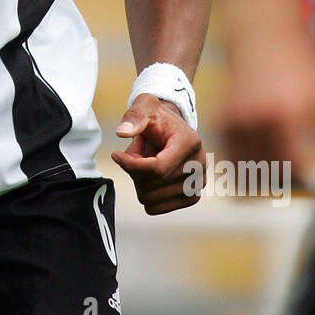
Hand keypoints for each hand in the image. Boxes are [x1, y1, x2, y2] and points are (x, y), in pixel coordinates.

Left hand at [110, 94, 205, 214]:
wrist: (172, 128)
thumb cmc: (157, 117)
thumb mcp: (144, 106)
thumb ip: (134, 116)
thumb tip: (123, 132)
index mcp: (190, 143)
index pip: (157, 168)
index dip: (131, 165)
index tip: (115, 155)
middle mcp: (199, 165)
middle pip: (152, 184)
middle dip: (134, 169)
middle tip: (137, 152)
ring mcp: (198, 184)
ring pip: (150, 198)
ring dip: (139, 181)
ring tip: (146, 161)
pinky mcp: (191, 197)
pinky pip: (155, 208)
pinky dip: (146, 193)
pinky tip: (151, 175)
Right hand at [220, 30, 314, 184]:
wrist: (263, 38)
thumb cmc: (302, 69)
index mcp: (287, 115)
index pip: (291, 165)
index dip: (301, 179)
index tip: (309, 179)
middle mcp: (257, 119)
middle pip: (267, 171)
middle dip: (281, 181)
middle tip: (293, 177)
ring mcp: (235, 119)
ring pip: (245, 168)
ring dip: (260, 175)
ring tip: (275, 168)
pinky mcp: (221, 119)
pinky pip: (229, 157)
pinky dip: (242, 164)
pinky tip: (258, 156)